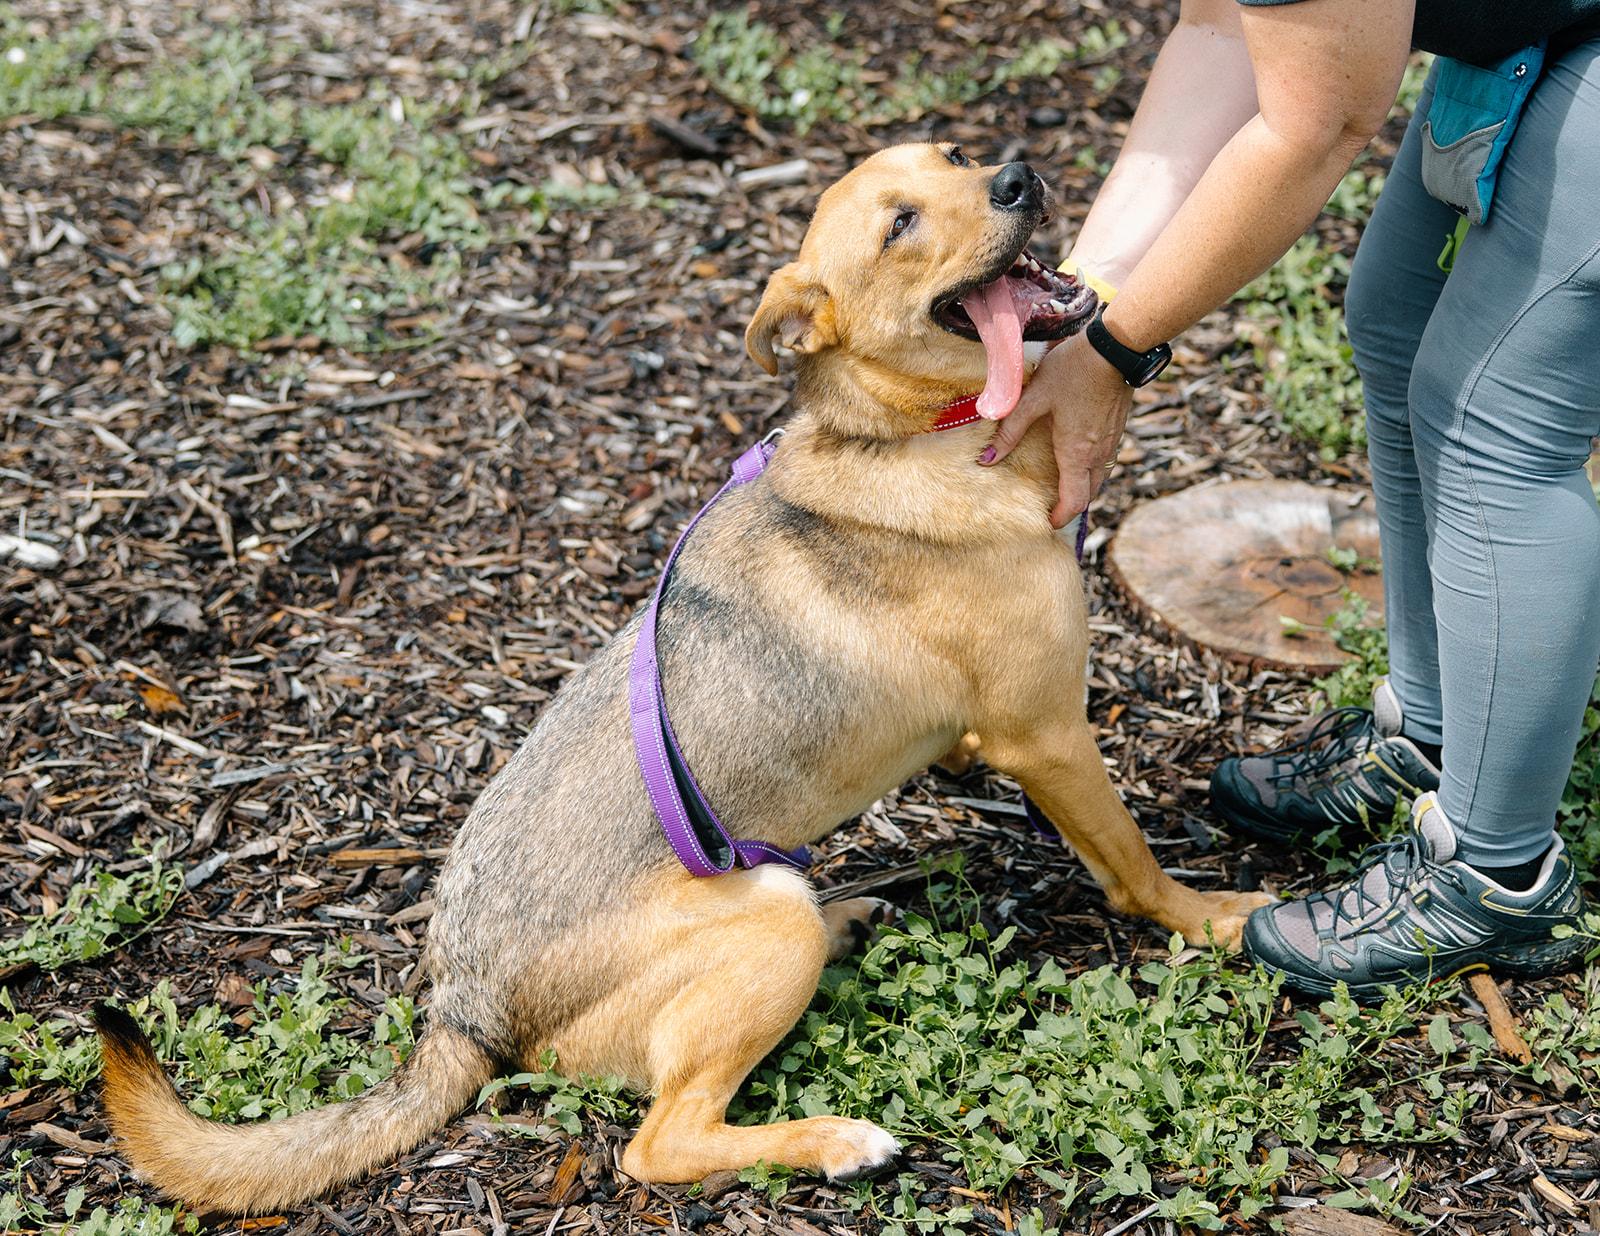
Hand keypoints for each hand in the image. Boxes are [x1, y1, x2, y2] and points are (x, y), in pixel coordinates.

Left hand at [979, 331, 1132, 528]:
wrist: (1116, 348)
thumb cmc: (1073, 370)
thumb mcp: (1034, 398)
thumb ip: (1011, 430)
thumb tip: (988, 459)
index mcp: (1077, 453)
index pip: (1074, 501)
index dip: (1061, 517)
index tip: (1047, 522)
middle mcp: (1098, 454)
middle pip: (1088, 495)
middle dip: (1071, 505)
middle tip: (1051, 507)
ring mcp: (1113, 442)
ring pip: (1099, 478)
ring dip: (1082, 487)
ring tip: (1062, 484)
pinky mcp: (1118, 429)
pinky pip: (1105, 461)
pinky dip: (1091, 469)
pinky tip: (1077, 455)